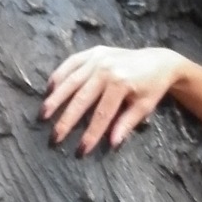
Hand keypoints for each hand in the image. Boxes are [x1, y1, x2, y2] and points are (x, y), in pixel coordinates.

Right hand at [40, 44, 182, 154]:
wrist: (158, 60)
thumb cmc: (152, 87)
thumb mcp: (144, 106)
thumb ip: (127, 124)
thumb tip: (112, 144)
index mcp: (121, 83)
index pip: (102, 114)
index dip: (91, 133)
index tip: (81, 150)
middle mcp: (106, 69)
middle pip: (81, 98)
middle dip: (67, 120)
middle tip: (54, 137)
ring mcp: (98, 58)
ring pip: (71, 80)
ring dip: (56, 98)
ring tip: (43, 114)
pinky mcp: (93, 51)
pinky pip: (71, 62)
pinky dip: (59, 75)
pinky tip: (49, 89)